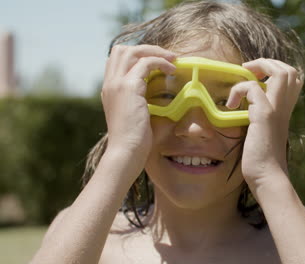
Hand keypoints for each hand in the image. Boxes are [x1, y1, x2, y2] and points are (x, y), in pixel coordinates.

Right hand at [101, 44, 175, 169]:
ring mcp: (116, 84)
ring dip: (155, 51)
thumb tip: (167, 98)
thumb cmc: (135, 141)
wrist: (126, 152)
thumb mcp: (137, 117)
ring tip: (172, 59)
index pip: (117, 60)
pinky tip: (172, 70)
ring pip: (132, 51)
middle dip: (146, 48)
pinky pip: (145, 63)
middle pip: (121, 50)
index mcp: (110, 90)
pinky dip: (161, 62)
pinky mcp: (128, 87)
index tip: (158, 62)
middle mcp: (110, 84)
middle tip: (167, 56)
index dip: (137, 56)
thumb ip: (145, 104)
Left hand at [226, 58, 302, 187]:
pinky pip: (253, 88)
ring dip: (259, 68)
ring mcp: (276, 110)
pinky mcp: (264, 116)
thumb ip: (259, 119)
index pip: (292, 78)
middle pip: (289, 70)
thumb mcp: (262, 133)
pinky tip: (230, 105)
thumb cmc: (262, 161)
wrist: (268, 178)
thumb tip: (245, 111)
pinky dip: (238, 90)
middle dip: (267, 63)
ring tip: (243, 78)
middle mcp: (284, 107)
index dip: (274, 69)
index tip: (255, 77)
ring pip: (280, 72)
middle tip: (249, 73)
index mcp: (284, 110)